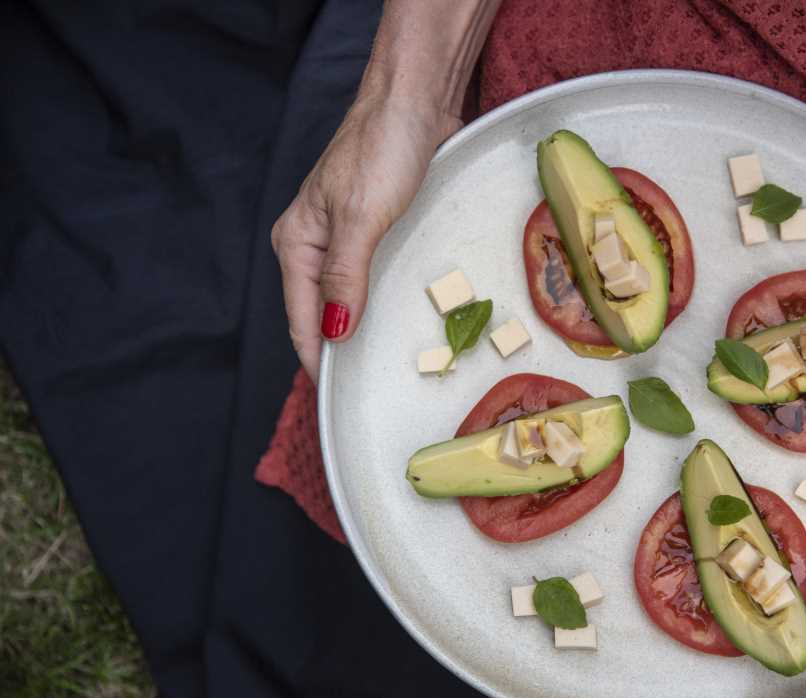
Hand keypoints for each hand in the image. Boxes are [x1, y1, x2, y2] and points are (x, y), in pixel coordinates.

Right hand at [271, 90, 458, 380]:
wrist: (414, 100)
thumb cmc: (383, 149)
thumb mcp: (362, 217)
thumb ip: (346, 276)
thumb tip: (335, 330)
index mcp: (298, 242)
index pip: (302, 317)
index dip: (317, 358)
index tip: (334, 397)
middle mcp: (315, 244)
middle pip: (318, 311)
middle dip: (334, 350)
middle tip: (359, 391)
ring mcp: (343, 237)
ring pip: (343, 296)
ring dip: (355, 329)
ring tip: (374, 368)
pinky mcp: (372, 228)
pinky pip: (367, 278)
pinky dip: (373, 303)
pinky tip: (389, 322)